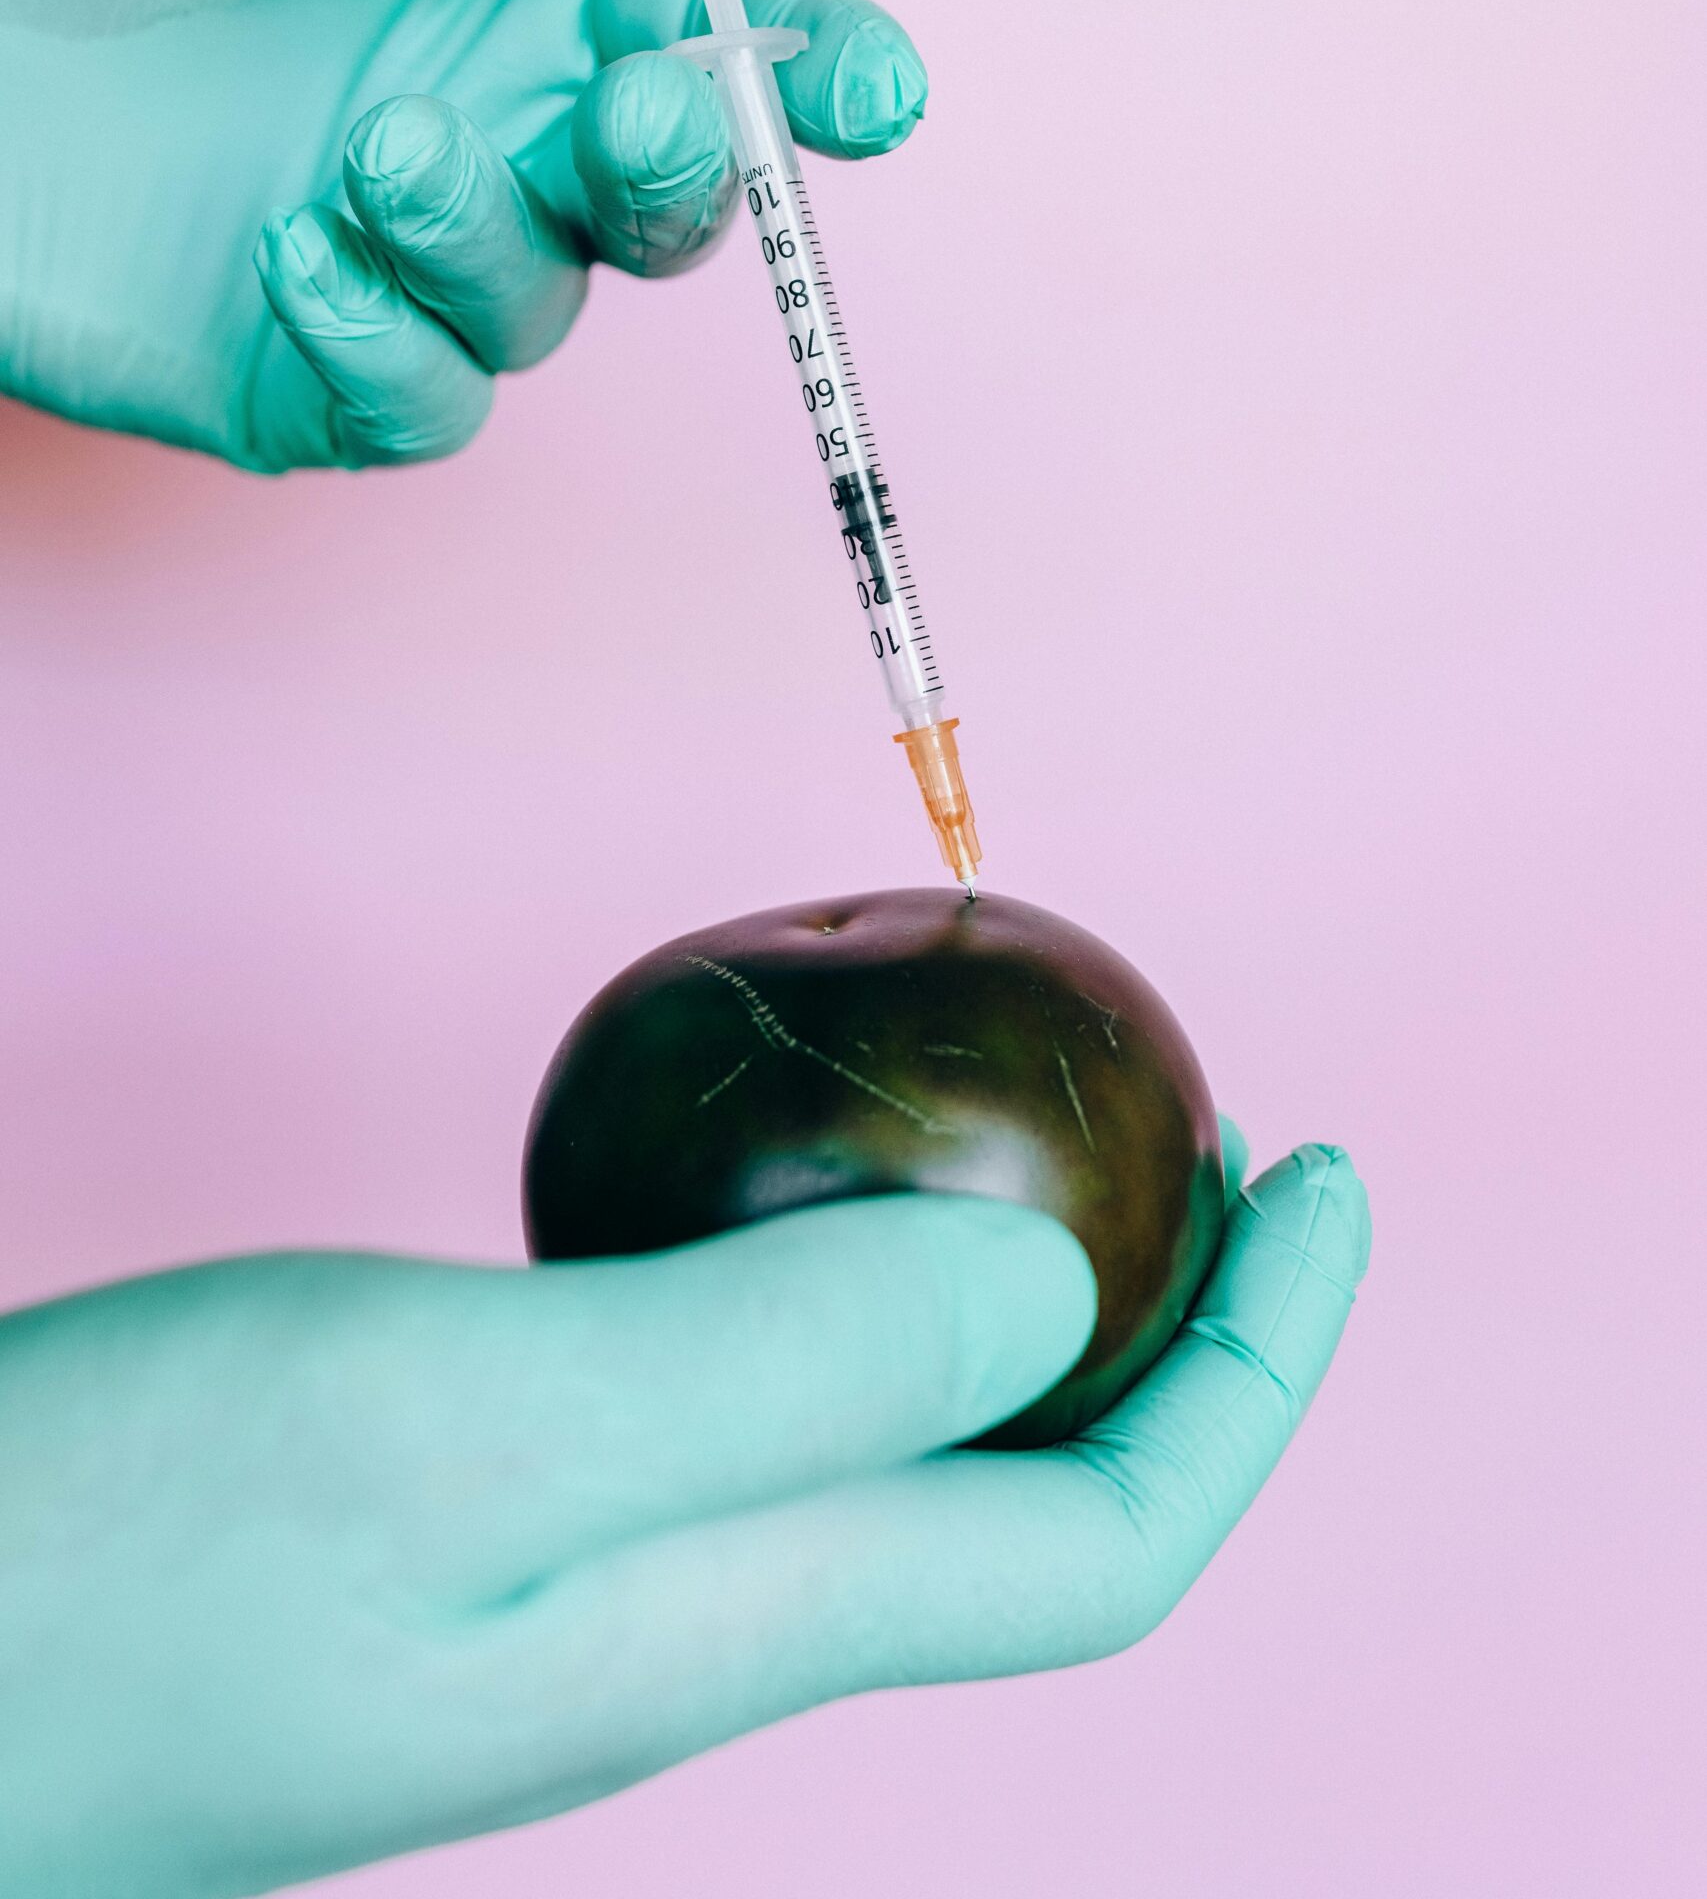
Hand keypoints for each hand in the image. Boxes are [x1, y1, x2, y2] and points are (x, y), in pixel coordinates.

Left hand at [0, 0, 927, 469]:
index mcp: (540, 2)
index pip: (734, 42)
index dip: (825, 70)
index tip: (877, 88)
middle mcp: (509, 145)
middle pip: (675, 199)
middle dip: (680, 162)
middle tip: (620, 101)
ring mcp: (426, 277)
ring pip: (551, 309)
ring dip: (485, 233)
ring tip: (366, 146)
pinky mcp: (330, 385)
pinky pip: (431, 408)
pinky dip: (384, 340)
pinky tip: (287, 248)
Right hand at [0, 1137, 1366, 1895]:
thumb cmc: (119, 1564)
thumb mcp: (465, 1423)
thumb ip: (770, 1363)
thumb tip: (1045, 1292)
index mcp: (730, 1621)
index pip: (1106, 1538)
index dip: (1262, 1366)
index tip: (1320, 1167)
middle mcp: (687, 1627)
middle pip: (1024, 1499)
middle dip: (1169, 1324)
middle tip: (1201, 1130)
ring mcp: (578, 1591)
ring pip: (885, 1450)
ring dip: (1001, 1297)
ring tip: (1026, 1137)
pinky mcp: (473, 1535)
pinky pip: (731, 1405)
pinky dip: (814, 1284)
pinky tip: (754, 1191)